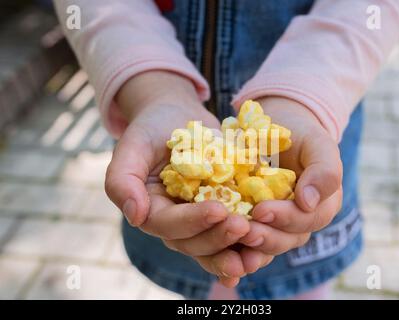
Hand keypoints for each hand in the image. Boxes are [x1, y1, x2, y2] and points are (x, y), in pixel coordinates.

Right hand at [104, 71, 269, 286]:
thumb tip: (135, 215)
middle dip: (218, 239)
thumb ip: (122, 179)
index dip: (192, 222)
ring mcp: (200, 220)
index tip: (218, 210)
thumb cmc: (152, 128)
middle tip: (243, 226)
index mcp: (151, 210)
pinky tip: (263, 250)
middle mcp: (175, 222)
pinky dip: (247, 246)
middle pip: (193, 243)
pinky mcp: (222, 212)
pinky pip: (232, 235)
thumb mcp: (133, 145)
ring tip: (256, 254)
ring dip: (235, 253)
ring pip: (215, 246)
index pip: (168, 225)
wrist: (178, 118)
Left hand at [239, 96, 342, 260]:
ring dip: (249, 245)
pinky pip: (245, 239)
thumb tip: (309, 203)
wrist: (276, 126)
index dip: (286, 218)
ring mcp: (275, 225)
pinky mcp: (251, 222)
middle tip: (243, 231)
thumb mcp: (318, 143)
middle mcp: (300, 222)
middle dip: (265, 237)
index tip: (261, 209)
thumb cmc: (300, 134)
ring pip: (266, 245)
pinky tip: (220, 244)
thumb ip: (325, 171)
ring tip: (229, 235)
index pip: (307, 220)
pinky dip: (234, 245)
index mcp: (321, 207)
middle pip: (286, 239)